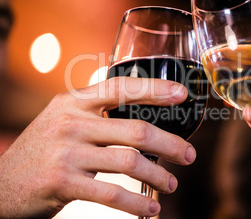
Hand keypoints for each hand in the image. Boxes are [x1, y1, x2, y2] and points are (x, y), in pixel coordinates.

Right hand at [0, 77, 196, 217]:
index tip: (183, 95)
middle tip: (189, 155)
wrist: (2, 185)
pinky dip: (136, 203)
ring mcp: (66, 152)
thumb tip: (145, 122)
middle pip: (137, 130)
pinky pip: (111, 193)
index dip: (155, 89)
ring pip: (129, 162)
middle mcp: (71, 122)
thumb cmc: (45, 151)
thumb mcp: (65, 121)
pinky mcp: (62, 183)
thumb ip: (97, 116)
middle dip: (170, 144)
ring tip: (170, 184)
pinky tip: (150, 209)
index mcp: (74, 101)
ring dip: (158, 176)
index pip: (122, 87)